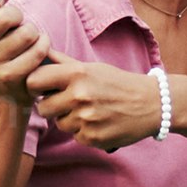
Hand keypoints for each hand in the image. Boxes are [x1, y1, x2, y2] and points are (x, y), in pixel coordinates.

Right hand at [0, 14, 60, 97]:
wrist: (7, 92)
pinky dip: (45, 46)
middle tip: (17, 27)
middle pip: (6, 15)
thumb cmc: (5, 45)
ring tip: (29, 41)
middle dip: (19, 17)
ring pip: (27, 33)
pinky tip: (40, 49)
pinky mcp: (7, 75)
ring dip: (35, 34)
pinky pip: (37, 51)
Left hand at [27, 57, 164, 150]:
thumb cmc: (118, 83)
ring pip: (60, 124)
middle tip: (71, 102)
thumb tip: (38, 48)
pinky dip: (85, 132)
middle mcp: (79, 96)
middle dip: (53, 106)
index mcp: (77, 74)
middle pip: (43, 108)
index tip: (43, 89)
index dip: (35, 86)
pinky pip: (75, 137)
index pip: (34, 81)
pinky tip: (100, 123)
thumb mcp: (92, 68)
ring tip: (91, 112)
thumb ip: (62, 62)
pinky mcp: (93, 138)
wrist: (152, 104)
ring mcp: (86, 119)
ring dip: (70, 120)